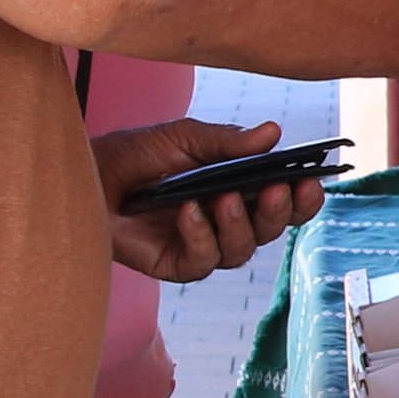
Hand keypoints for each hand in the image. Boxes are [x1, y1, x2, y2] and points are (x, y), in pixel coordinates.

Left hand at [95, 117, 321, 282]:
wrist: (87, 175)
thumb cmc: (135, 155)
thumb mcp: (183, 138)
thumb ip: (226, 141)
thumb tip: (273, 133)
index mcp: (240, 188)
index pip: (284, 200)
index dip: (303, 197)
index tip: (311, 182)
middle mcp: (227, 221)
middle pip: (272, 229)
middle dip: (279, 212)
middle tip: (278, 188)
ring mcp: (203, 245)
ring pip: (241, 250)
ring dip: (239, 225)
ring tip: (224, 198)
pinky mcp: (176, 264)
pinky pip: (203, 261)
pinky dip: (200, 236)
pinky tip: (188, 213)